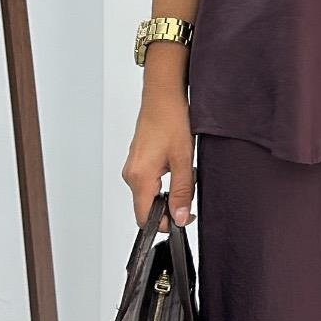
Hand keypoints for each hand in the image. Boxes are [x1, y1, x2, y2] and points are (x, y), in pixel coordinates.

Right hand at [122, 93, 194, 230]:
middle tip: (189, 192)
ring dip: (168, 193)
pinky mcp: (137, 162)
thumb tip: (179, 217)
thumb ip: (182, 192)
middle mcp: (131, 174)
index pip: (144, 218)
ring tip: (184, 173)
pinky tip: (176, 166)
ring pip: (149, 195)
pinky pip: (148, 182)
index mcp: (140, 177)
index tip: (183, 218)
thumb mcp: (183, 160)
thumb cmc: (171, 120)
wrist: (163, 96)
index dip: (165, 224)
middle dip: (169, 207)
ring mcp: (132, 168)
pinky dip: (163, 182)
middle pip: (146, 208)